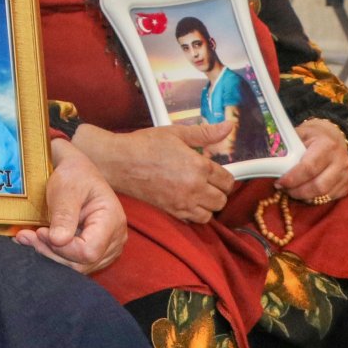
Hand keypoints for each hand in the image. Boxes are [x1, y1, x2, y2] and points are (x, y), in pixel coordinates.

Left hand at [13, 138, 126, 272]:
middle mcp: (114, 238)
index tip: (40, 231)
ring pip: (77, 266)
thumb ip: (64, 216)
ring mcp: (106, 247)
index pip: (89, 251)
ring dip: (49, 254)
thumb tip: (58, 241)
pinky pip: (74, 261)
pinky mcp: (95, 251)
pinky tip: (36, 240)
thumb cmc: (73, 176)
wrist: (76, 172)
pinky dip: (53, 253)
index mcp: (112, 221)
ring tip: (26, 237)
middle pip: (82, 263)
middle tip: (26, 235)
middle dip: (51, 252)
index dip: (62, 248)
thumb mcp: (66, 189)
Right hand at [74, 121, 236, 222]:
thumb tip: (228, 126)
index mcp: (198, 166)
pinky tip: (187, 200)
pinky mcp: (172, 211)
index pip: (227, 180)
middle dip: (218, 190)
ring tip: (197, 191)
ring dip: (208, 203)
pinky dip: (195, 212)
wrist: (119, 162)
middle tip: (206, 180)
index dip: (223, 175)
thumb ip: (205, 133)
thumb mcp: (176, 133)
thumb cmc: (144, 145)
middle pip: (222, 199)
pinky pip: (195, 220)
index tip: (214, 171)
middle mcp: (194, 187)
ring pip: (211, 213)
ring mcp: (183, 202)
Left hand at [275, 119, 347, 203]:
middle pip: (319, 185)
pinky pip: (330, 198)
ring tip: (292, 191)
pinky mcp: (347, 185)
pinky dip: (315, 199)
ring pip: (325, 194)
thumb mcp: (298, 134)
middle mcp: (340, 161)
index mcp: (326, 146)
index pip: (309, 167)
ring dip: (305, 196)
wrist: (333, 137)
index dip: (293, 179)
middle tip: (284, 189)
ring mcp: (346, 174)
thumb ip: (286, 146)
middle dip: (297, 191)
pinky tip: (304, 193)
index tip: (279, 183)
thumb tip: (269, 158)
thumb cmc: (311, 137)